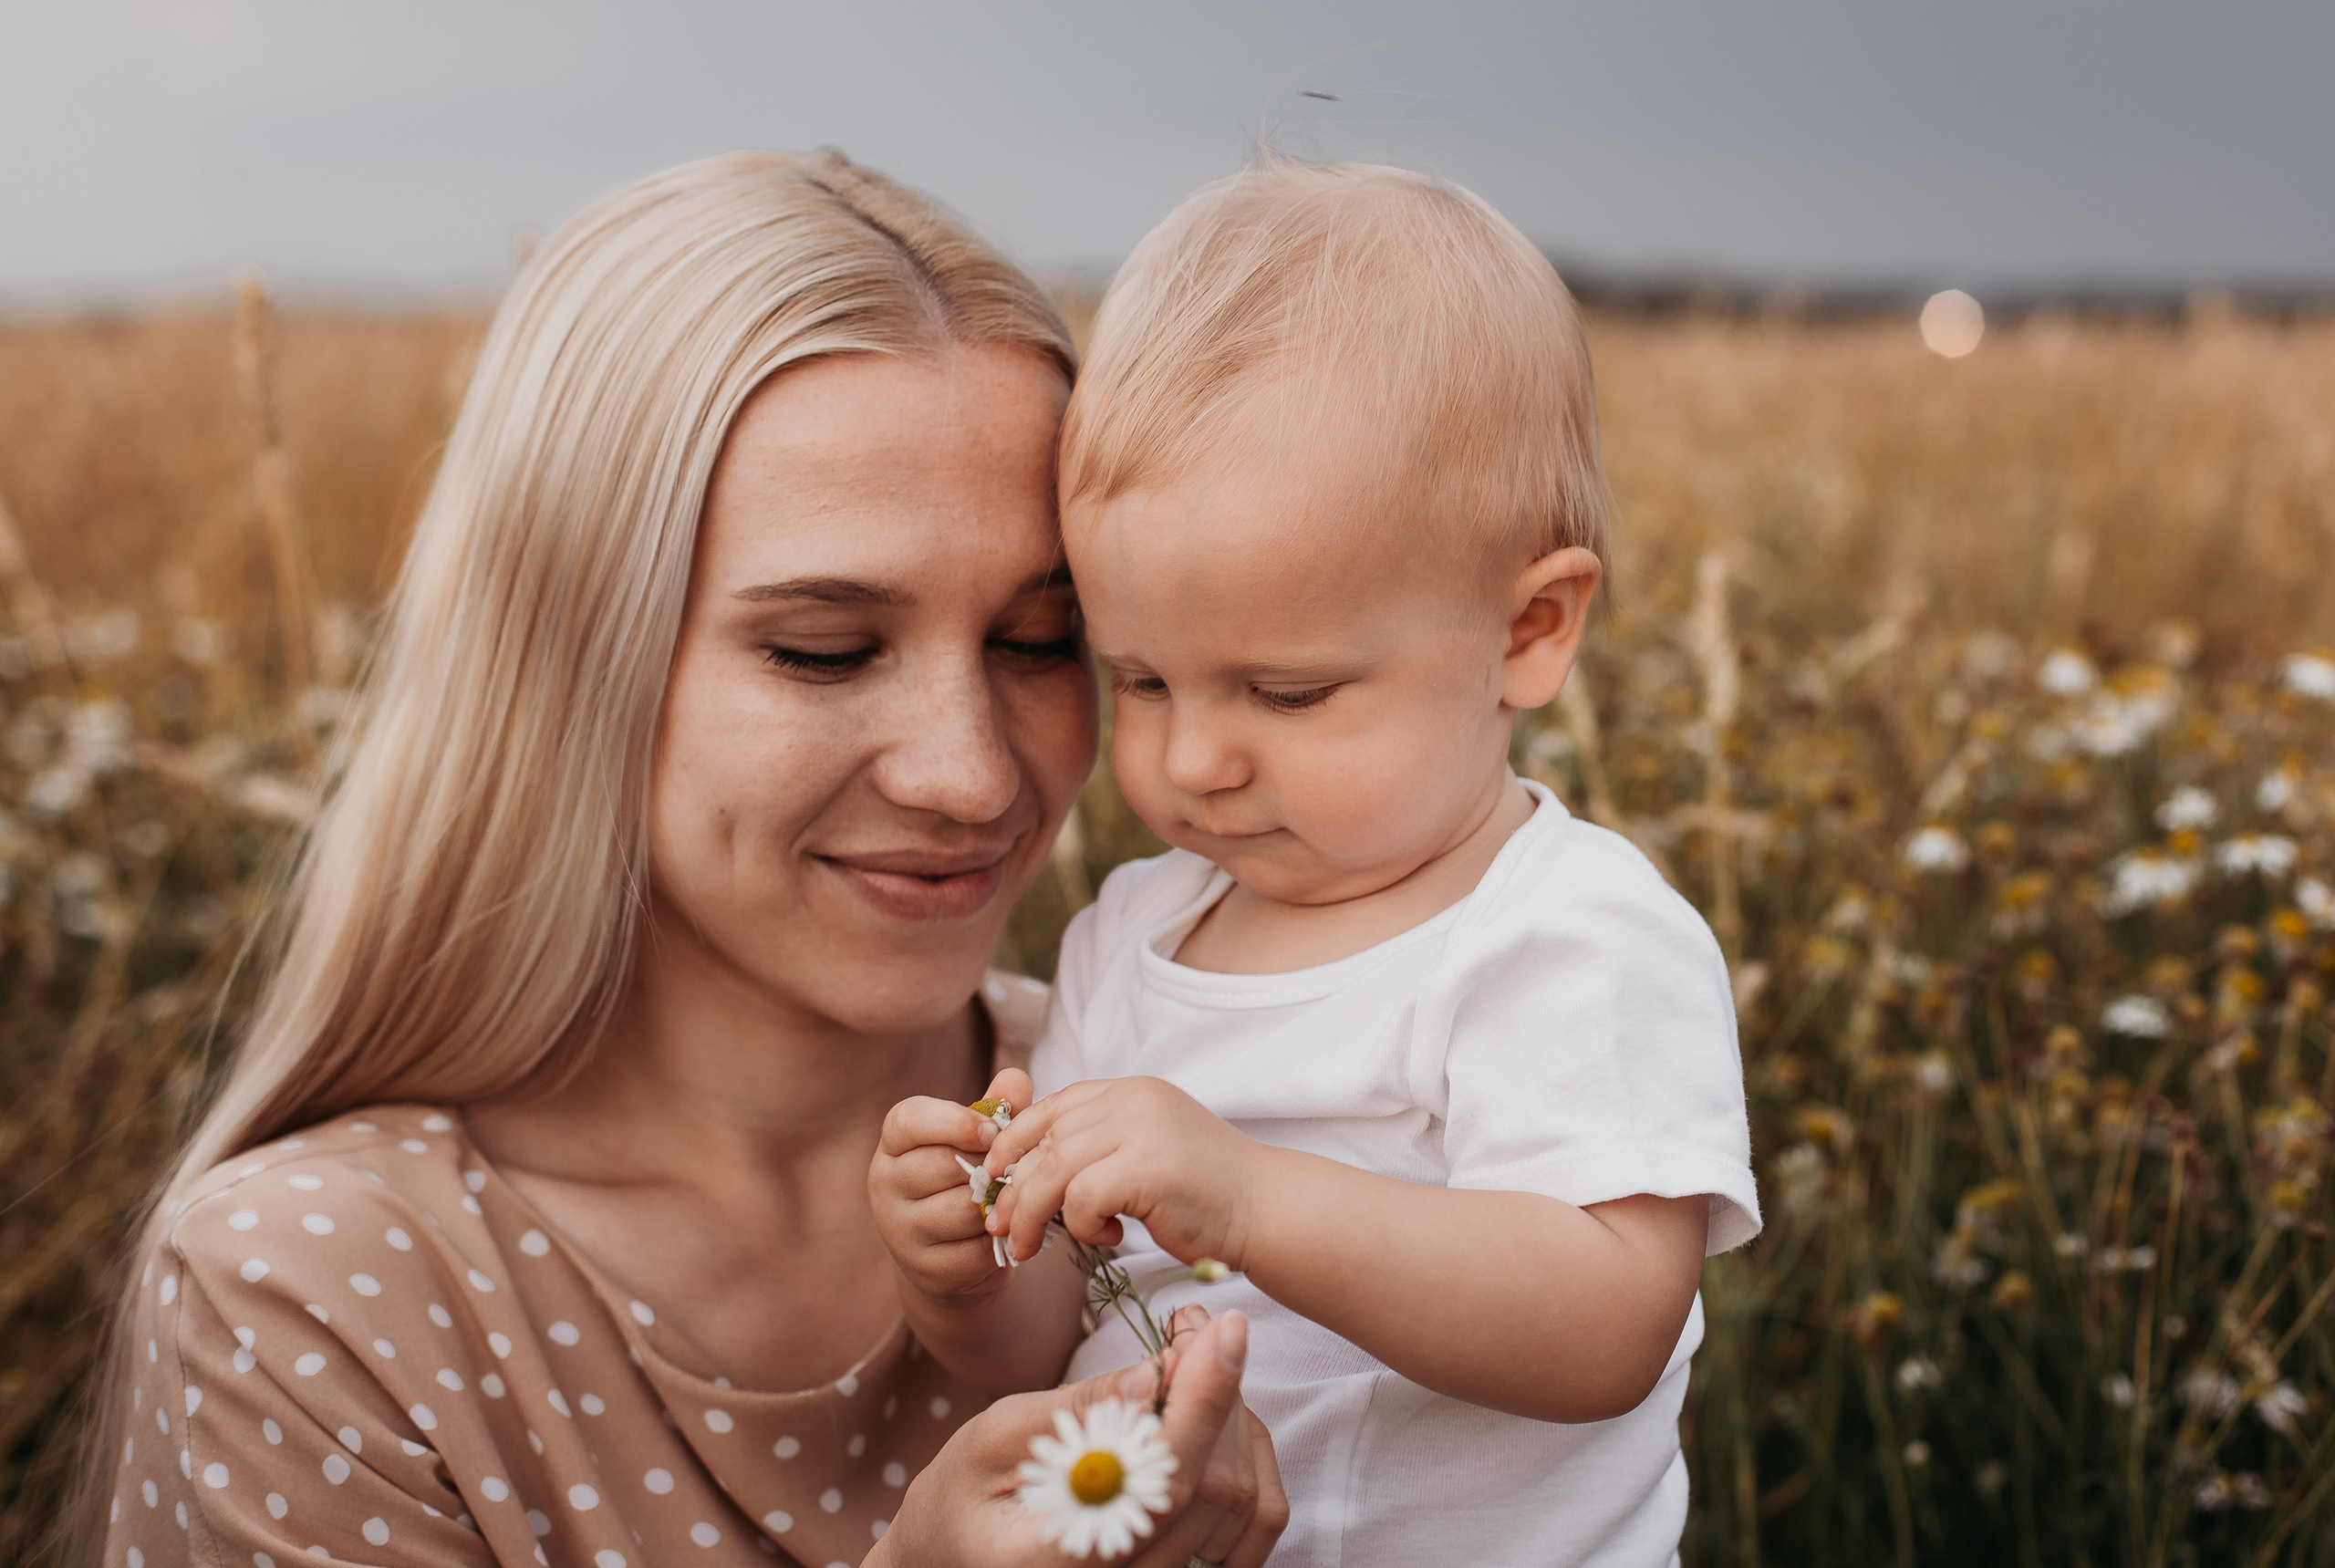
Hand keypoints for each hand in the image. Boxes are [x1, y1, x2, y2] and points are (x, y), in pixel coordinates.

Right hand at [867, 1308, 1286, 1567]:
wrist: (954, 1551)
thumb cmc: (963, 1494)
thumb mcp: (996, 1438)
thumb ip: (1078, 1411)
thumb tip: (1157, 1374)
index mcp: (1061, 1560)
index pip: (1163, 1486)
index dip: (1202, 1401)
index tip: (1222, 1328)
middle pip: (1214, 1490)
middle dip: (1220, 1391)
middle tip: (1200, 1322)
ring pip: (1242, 1503)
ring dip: (1232, 1416)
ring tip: (1195, 1355)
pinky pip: (1247, 1522)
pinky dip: (1242, 1454)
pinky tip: (1206, 1408)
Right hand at [870, 1067, 1031, 1302]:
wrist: (954, 1253)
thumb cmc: (968, 1178)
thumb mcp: (979, 1140)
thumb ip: (997, 1108)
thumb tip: (1016, 1079)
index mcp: (895, 1143)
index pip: (908, 1121)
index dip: (954, 1121)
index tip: (991, 1130)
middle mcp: (885, 1183)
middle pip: (941, 1166)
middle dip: (987, 1167)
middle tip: (1012, 1170)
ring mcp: (899, 1229)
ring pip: (960, 1209)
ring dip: (995, 1204)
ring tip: (1010, 1198)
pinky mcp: (923, 1268)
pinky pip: (974, 1249)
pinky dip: (999, 1239)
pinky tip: (1006, 1230)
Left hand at [983, 1077, 1263, 1268]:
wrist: (1266, 1209)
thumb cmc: (1204, 1193)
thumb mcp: (1146, 1151)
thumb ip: (1100, 1145)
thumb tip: (1029, 1171)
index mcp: (1130, 1090)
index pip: (1051, 1107)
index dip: (1013, 1143)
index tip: (994, 1178)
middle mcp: (1133, 1098)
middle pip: (1045, 1140)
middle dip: (1014, 1189)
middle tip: (1001, 1229)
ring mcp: (1142, 1128)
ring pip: (1054, 1170)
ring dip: (1033, 1215)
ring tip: (1029, 1248)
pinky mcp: (1149, 1167)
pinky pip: (1082, 1197)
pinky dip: (1083, 1226)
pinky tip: (1110, 1237)